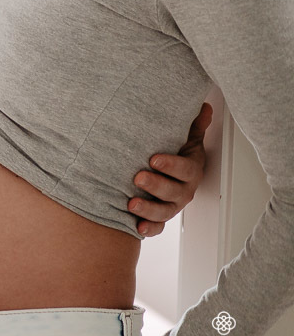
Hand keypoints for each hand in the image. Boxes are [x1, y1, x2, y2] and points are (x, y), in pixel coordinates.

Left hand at [129, 102, 212, 236]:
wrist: (163, 173)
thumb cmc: (173, 153)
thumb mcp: (184, 138)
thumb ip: (194, 124)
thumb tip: (205, 107)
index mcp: (190, 171)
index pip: (185, 169)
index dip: (171, 165)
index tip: (153, 159)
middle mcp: (183, 191)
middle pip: (173, 192)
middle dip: (156, 185)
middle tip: (137, 177)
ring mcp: (171, 206)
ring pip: (164, 212)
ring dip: (149, 209)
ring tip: (131, 203)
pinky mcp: (159, 218)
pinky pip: (157, 227)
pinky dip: (148, 228)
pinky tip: (136, 227)